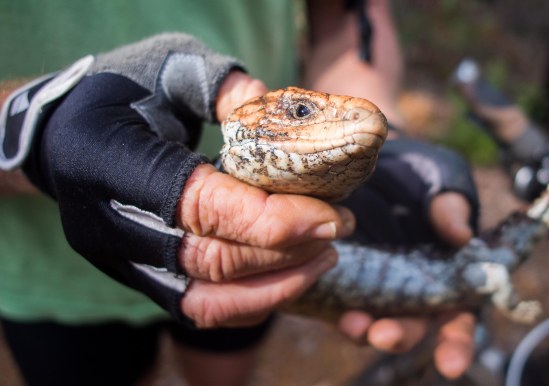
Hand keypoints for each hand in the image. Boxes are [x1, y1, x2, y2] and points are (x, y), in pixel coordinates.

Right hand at [0, 33, 357, 325]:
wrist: (63, 132)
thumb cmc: (121, 90)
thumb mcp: (171, 67)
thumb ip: (225, 88)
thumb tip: (280, 109)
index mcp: (109, 159)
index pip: (198, 206)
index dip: (269, 220)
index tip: (328, 215)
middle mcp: (107, 222)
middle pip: (209, 259)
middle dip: (286, 249)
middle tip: (340, 226)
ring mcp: (120, 259)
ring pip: (206, 299)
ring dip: (276, 284)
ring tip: (326, 256)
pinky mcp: (137, 278)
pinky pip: (198, 309)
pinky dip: (250, 301)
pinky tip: (292, 277)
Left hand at [338, 137, 479, 378]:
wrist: (364, 157)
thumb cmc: (415, 174)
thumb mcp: (438, 181)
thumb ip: (451, 206)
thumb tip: (462, 236)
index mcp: (445, 275)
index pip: (457, 317)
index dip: (457, 343)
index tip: (452, 365)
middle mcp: (410, 291)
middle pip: (412, 327)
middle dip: (401, 337)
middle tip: (385, 334)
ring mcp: (374, 290)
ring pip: (375, 325)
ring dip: (368, 331)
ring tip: (357, 324)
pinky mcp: (341, 284)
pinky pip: (339, 307)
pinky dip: (340, 315)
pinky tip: (340, 313)